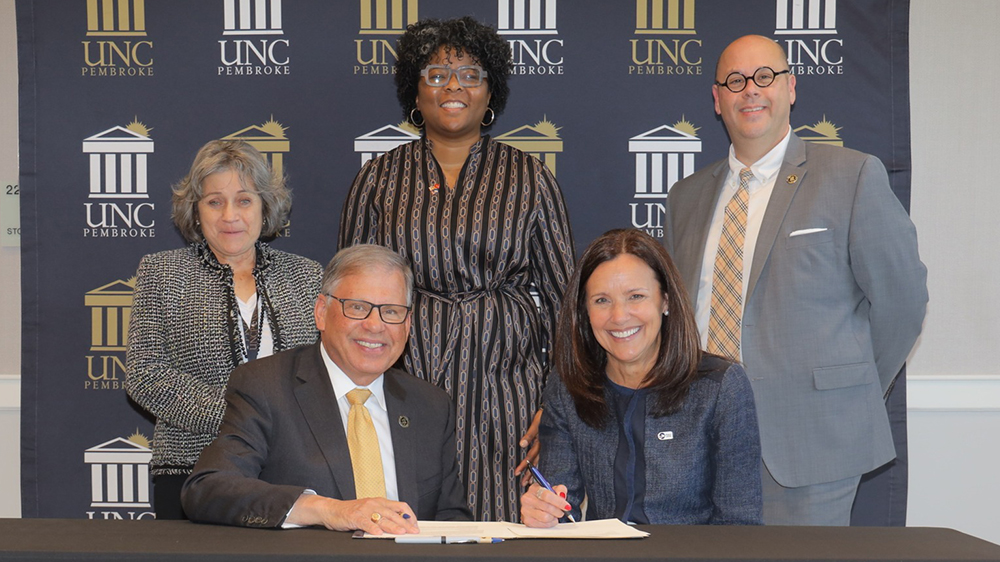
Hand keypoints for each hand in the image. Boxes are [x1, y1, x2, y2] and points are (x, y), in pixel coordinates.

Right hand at [286, 494, 418, 534]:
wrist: (332, 509)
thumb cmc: (352, 512)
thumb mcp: (371, 510)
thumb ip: (383, 516)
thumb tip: (400, 524)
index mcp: (380, 502)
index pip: (400, 506)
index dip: (409, 516)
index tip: (415, 525)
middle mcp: (374, 503)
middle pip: (394, 513)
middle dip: (405, 523)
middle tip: (413, 531)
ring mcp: (365, 509)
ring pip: (382, 518)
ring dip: (393, 526)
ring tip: (401, 532)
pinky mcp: (355, 516)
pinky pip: (366, 522)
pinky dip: (373, 528)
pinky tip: (378, 533)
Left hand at [515, 408, 542, 485]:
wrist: (557, 411)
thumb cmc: (544, 415)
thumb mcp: (536, 422)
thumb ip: (530, 434)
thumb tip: (521, 445)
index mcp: (541, 441)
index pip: (530, 456)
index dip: (524, 465)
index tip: (516, 473)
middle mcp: (544, 446)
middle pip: (535, 462)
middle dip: (529, 473)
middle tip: (522, 484)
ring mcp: (547, 446)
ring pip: (540, 461)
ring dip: (534, 472)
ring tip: (528, 482)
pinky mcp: (549, 444)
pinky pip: (544, 457)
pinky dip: (540, 464)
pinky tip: (537, 473)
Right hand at [520, 483, 570, 527]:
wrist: (535, 505)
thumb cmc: (545, 497)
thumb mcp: (553, 489)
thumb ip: (560, 489)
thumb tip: (561, 495)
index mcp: (534, 489)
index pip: (547, 495)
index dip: (559, 502)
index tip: (566, 506)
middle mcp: (527, 499)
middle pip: (547, 507)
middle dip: (558, 511)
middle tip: (561, 511)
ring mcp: (526, 510)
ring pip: (545, 517)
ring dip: (554, 517)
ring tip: (554, 514)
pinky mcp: (527, 521)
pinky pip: (543, 525)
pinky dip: (550, 523)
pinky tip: (549, 519)